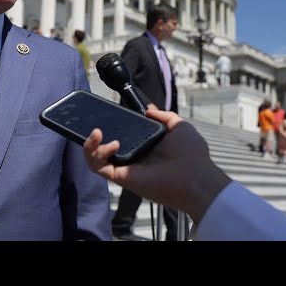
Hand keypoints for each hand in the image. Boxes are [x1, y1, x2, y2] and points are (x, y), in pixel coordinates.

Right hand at [83, 109, 230, 222]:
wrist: (195, 176)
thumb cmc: (192, 155)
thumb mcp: (179, 126)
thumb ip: (164, 116)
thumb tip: (148, 109)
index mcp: (143, 146)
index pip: (119, 136)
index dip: (110, 127)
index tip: (107, 116)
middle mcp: (131, 158)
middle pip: (102, 148)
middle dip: (93, 137)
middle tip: (96, 126)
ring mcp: (124, 168)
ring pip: (95, 158)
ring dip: (90, 144)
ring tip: (97, 133)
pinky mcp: (120, 177)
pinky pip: (98, 166)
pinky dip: (96, 153)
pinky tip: (111, 144)